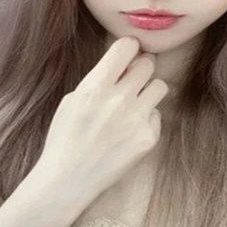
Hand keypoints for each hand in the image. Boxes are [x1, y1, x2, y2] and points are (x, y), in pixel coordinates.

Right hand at [36, 36, 168, 195]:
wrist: (68, 179)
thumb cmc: (65, 136)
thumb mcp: (73, 99)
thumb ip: (99, 79)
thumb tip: (124, 65)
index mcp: (96, 86)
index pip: (127, 47)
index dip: (129, 47)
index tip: (128, 54)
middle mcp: (119, 99)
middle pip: (148, 64)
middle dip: (140, 68)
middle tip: (133, 79)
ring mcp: (136, 119)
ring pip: (160, 86)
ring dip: (149, 90)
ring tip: (136, 102)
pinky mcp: (148, 138)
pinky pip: (157, 114)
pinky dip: (147, 118)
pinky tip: (131, 129)